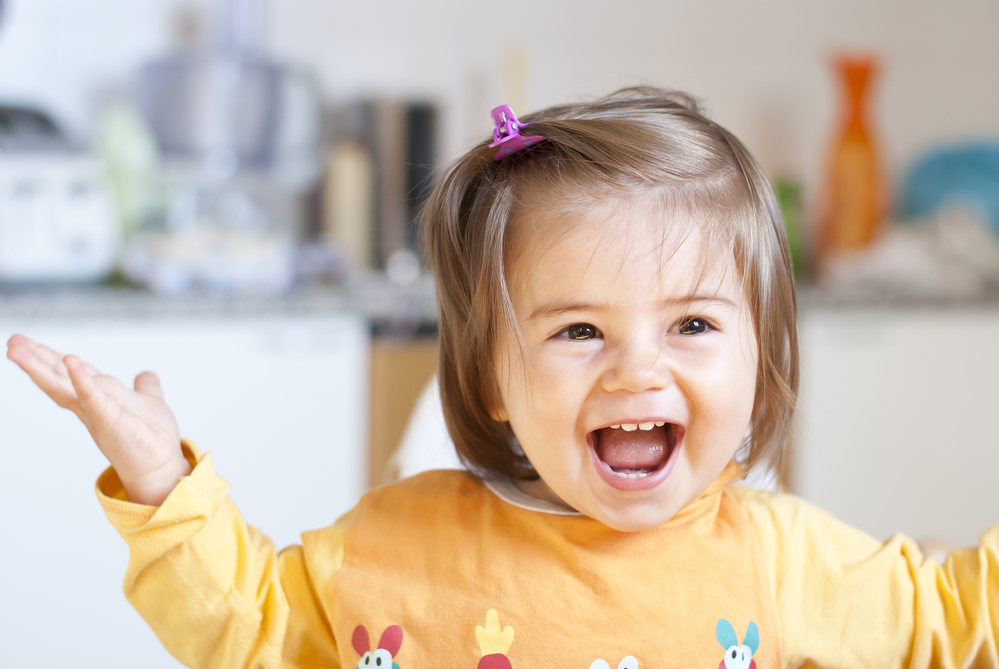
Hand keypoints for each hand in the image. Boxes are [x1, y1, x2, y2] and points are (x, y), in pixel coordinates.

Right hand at [6, 334, 189, 504]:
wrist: (162, 464)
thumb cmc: (151, 437)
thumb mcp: (148, 402)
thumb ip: (145, 387)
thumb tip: (145, 375)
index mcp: (99, 396)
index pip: (69, 373)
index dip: (50, 357)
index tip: (27, 342)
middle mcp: (91, 403)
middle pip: (58, 376)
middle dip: (35, 359)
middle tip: (13, 341)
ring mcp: (96, 410)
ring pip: (62, 385)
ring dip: (40, 366)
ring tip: (17, 349)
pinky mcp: (108, 417)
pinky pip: (91, 395)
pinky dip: (80, 379)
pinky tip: (70, 361)